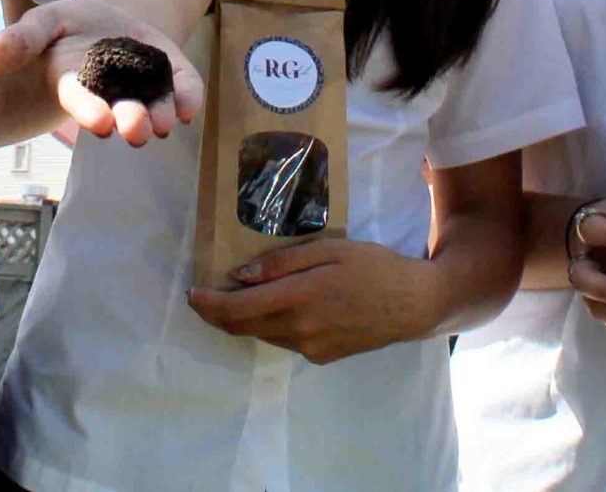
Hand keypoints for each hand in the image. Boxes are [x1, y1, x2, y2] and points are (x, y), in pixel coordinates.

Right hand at [0, 0, 203, 144]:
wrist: (108, 19)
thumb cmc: (68, 27)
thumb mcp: (41, 22)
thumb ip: (14, 42)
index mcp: (75, 82)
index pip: (79, 99)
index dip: (87, 111)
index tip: (100, 124)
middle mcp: (110, 92)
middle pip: (120, 109)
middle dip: (130, 121)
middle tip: (138, 131)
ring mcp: (143, 85)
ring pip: (153, 106)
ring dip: (160, 115)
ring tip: (165, 124)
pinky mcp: (171, 75)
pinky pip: (182, 89)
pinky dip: (189, 98)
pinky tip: (190, 108)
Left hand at [186, 239, 441, 363]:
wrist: (413, 304)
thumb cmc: (372, 266)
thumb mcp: (328, 250)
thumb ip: (281, 263)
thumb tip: (239, 276)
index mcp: (299, 299)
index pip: (237, 311)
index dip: (208, 305)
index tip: (192, 293)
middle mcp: (299, 330)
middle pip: (243, 327)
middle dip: (217, 313)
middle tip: (205, 294)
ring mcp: (310, 348)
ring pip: (262, 334)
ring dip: (244, 319)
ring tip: (240, 295)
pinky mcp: (321, 357)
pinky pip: (283, 340)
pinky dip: (269, 324)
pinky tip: (276, 306)